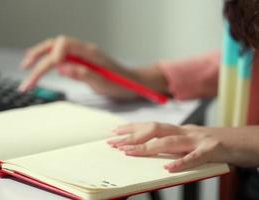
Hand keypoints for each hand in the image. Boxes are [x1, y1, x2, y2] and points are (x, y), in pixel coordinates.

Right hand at [19, 35, 142, 99]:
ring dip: (38, 56)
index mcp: (90, 52)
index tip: (47, 71)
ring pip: (54, 49)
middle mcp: (83, 50)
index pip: (64, 45)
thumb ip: (83, 74)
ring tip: (25, 67)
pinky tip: (38, 63)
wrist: (133, 83)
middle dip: (38, 58)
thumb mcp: (104, 83)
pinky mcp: (79, 60)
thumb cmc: (122, 84)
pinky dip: (46, 58)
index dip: (52, 56)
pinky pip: (59, 55)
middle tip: (26, 74)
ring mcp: (81, 54)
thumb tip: (62, 67)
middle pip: (54, 45)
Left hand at [108, 122, 258, 171]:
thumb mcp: (190, 141)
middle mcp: (186, 131)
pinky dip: (181, 162)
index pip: (151, 126)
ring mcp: (199, 139)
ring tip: (129, 153)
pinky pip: (195, 157)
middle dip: (132, 136)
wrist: (245, 141)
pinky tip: (168, 168)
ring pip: (169, 141)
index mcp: (180, 130)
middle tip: (113, 143)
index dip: (131, 128)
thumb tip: (151, 149)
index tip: (113, 132)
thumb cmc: (216, 144)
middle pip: (154, 129)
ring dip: (147, 147)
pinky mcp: (213, 150)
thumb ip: (173, 144)